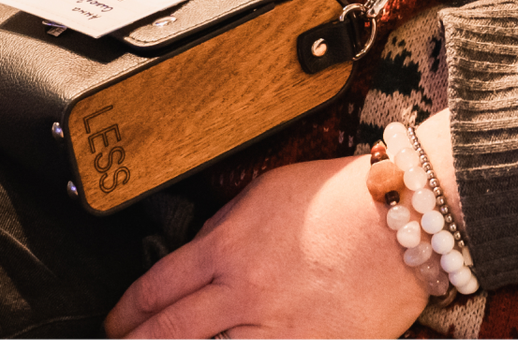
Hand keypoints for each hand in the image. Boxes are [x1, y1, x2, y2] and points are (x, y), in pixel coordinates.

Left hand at [106, 153, 427, 339]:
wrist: (402, 220)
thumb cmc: (340, 198)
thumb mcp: (264, 193)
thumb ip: (223, 225)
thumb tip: (196, 250)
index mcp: (226, 247)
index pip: (155, 288)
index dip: (125, 312)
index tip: (114, 321)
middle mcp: (242, 292)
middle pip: (167, 334)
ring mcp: (275, 329)